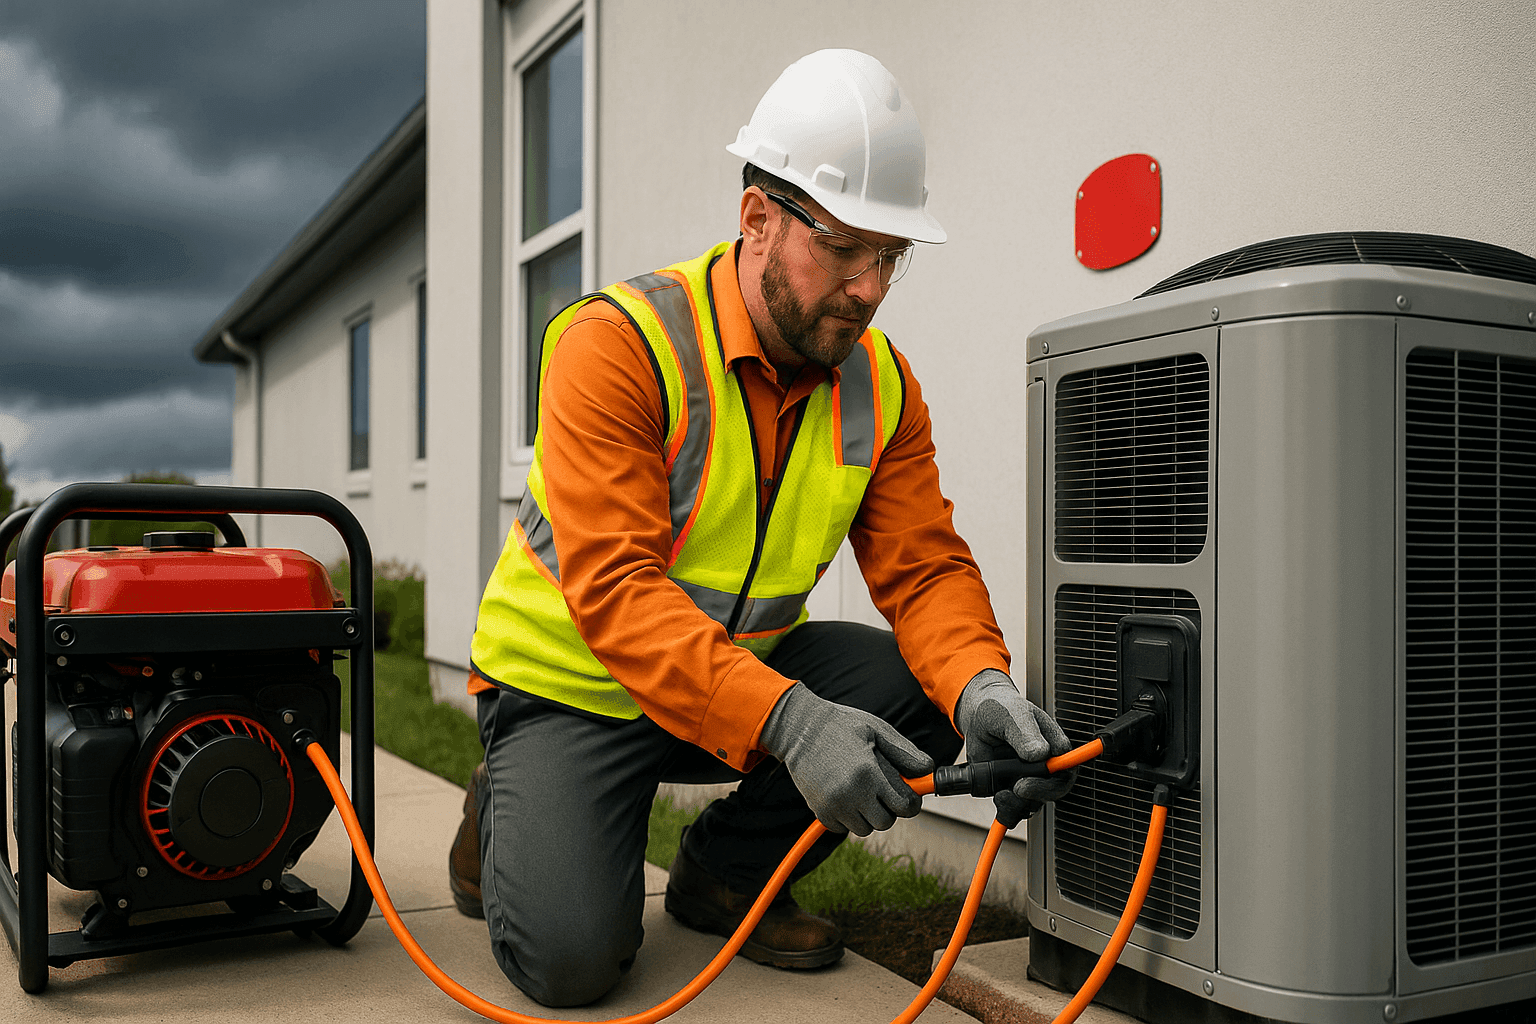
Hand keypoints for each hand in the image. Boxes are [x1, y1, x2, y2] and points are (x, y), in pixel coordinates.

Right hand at [759, 683, 934, 835]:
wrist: (799, 729)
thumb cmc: (841, 725)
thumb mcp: (877, 730)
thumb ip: (905, 752)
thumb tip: (929, 771)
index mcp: (868, 773)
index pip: (904, 807)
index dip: (910, 801)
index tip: (908, 794)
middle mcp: (850, 793)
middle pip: (885, 822)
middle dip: (888, 808)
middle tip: (881, 788)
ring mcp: (833, 805)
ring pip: (865, 828)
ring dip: (868, 814)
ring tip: (861, 789)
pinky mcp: (819, 811)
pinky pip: (844, 828)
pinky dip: (848, 817)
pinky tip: (845, 794)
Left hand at [954, 669, 1073, 826]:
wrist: (979, 716)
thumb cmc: (1001, 709)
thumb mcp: (1012, 715)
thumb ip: (1025, 733)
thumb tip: (1040, 753)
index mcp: (1054, 745)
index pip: (1066, 769)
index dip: (1051, 781)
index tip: (1027, 781)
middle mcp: (1045, 765)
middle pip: (1053, 791)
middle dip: (1035, 795)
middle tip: (1016, 789)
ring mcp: (1029, 779)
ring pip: (1032, 803)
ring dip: (1016, 803)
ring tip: (999, 792)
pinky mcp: (1012, 788)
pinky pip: (1014, 808)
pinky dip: (1005, 809)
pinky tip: (996, 796)